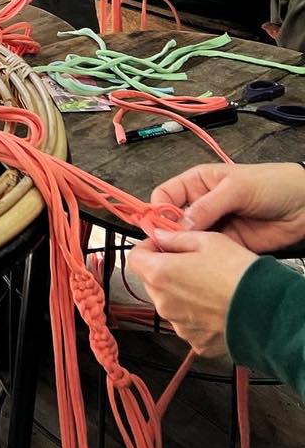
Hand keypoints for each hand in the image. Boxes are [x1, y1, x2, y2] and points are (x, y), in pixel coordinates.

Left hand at [127, 229, 257, 353]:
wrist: (265, 311)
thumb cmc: (238, 274)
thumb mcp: (207, 240)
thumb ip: (176, 237)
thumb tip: (159, 235)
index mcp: (160, 274)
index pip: (134, 257)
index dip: (148, 247)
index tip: (163, 245)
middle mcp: (163, 303)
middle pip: (151, 281)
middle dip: (165, 269)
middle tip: (191, 263)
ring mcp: (178, 325)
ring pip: (169, 303)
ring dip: (180, 293)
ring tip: (208, 286)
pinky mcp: (195, 341)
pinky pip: (187, 323)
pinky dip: (196, 314)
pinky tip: (215, 306)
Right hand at [151, 162, 304, 251]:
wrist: (304, 206)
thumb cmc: (272, 184)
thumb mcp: (236, 188)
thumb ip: (206, 206)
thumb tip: (179, 224)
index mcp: (196, 183)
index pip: (164, 196)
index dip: (157, 211)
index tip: (157, 228)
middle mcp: (200, 205)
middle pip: (171, 221)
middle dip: (167, 234)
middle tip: (168, 248)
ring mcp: (213, 226)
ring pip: (186, 240)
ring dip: (183, 249)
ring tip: (183, 259)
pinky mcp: (225, 245)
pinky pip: (206, 253)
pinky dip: (200, 260)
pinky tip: (200, 264)